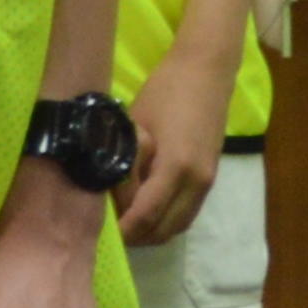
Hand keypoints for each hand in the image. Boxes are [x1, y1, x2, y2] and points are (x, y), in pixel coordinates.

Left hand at [121, 45, 234, 248]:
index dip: (120, 231)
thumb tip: (110, 200)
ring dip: (151, 231)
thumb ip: (123, 167)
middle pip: (162, 231)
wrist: (206, 71)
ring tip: (125, 220)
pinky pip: (186, 214)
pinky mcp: (210, 178)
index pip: (144, 217)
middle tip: (107, 228)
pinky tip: (145, 208)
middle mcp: (197, 182)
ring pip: (177, 227)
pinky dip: (166, 220)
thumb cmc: (164, 92)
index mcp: (176, 167)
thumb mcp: (135, 128)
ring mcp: (207, 182)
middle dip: (134, 236)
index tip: (96, 231)